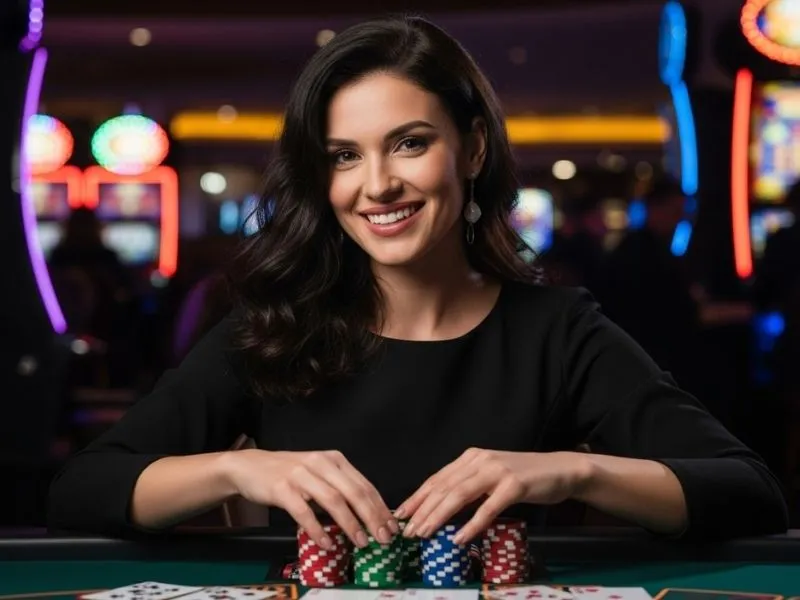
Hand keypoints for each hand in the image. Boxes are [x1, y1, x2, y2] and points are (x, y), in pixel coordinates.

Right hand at [225, 449, 397, 548]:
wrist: (250, 467)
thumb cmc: (288, 473)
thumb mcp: (319, 473)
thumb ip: (340, 487)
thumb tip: (369, 514)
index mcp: (334, 460)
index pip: (364, 485)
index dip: (380, 507)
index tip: (391, 527)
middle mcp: (321, 463)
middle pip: (354, 492)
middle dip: (372, 517)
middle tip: (382, 538)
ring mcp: (301, 475)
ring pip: (333, 500)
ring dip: (350, 524)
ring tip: (361, 542)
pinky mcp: (283, 488)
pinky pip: (304, 512)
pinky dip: (318, 530)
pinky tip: (327, 543)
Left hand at [395, 448, 589, 543]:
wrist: (560, 470)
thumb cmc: (524, 478)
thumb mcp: (490, 477)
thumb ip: (468, 487)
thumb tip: (440, 509)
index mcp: (471, 457)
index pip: (437, 479)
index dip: (417, 497)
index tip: (401, 514)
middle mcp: (480, 460)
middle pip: (444, 487)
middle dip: (422, 510)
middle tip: (408, 530)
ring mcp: (497, 471)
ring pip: (460, 495)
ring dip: (439, 516)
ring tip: (425, 533)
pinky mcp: (514, 485)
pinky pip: (488, 508)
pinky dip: (471, 524)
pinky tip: (459, 537)